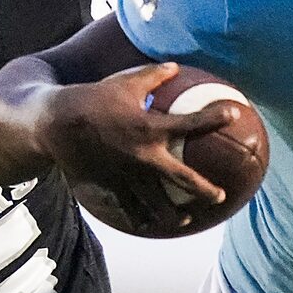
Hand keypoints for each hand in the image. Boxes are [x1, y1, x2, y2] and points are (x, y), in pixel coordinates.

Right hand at [36, 62, 238, 234]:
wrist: (58, 125)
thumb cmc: (93, 99)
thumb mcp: (125, 82)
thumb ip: (153, 76)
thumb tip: (174, 67)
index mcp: (151, 129)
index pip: (191, 124)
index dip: (215, 117)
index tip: (234, 113)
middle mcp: (144, 157)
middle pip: (182, 180)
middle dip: (203, 190)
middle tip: (219, 196)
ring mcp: (127, 176)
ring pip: (156, 204)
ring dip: (173, 215)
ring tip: (186, 220)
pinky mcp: (110, 187)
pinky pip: (128, 208)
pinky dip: (139, 218)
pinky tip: (146, 224)